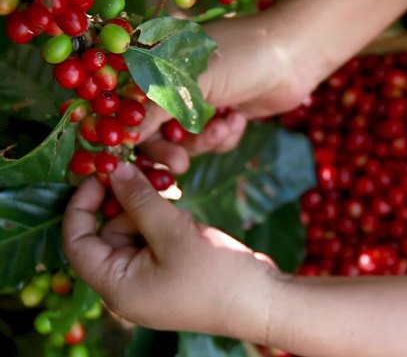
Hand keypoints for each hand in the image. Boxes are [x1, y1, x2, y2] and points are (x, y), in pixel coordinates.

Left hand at [62, 163, 281, 338]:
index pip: (77, 242)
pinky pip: (155, 241)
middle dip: (126, 203)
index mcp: (117, 287)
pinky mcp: (172, 274)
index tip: (102, 175)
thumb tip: (115, 171)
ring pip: (133, 233)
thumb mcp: (174, 233)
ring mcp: (151, 281)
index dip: (82, 205)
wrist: (262, 303)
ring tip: (174, 199)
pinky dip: (164, 222)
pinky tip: (184, 216)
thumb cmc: (215, 275)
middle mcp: (127, 287)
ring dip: (149, 210)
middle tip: (149, 177)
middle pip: (107, 234)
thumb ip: (141, 201)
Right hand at [139, 14, 318, 172]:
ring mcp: (199, 98)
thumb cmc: (243, 56)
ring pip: (184, 140)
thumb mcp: (194, 79)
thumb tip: (125, 136)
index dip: (129, 133)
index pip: (127, 104)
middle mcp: (173, 80)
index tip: (133, 158)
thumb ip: (157, 106)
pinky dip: (223, 137)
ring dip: (203, 141)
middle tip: (180, 166)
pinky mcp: (223, 114)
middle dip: (169, 149)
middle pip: (153, 129)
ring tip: (225, 127)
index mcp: (157, 62)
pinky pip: (210, 141)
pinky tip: (238, 120)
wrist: (296, 56)